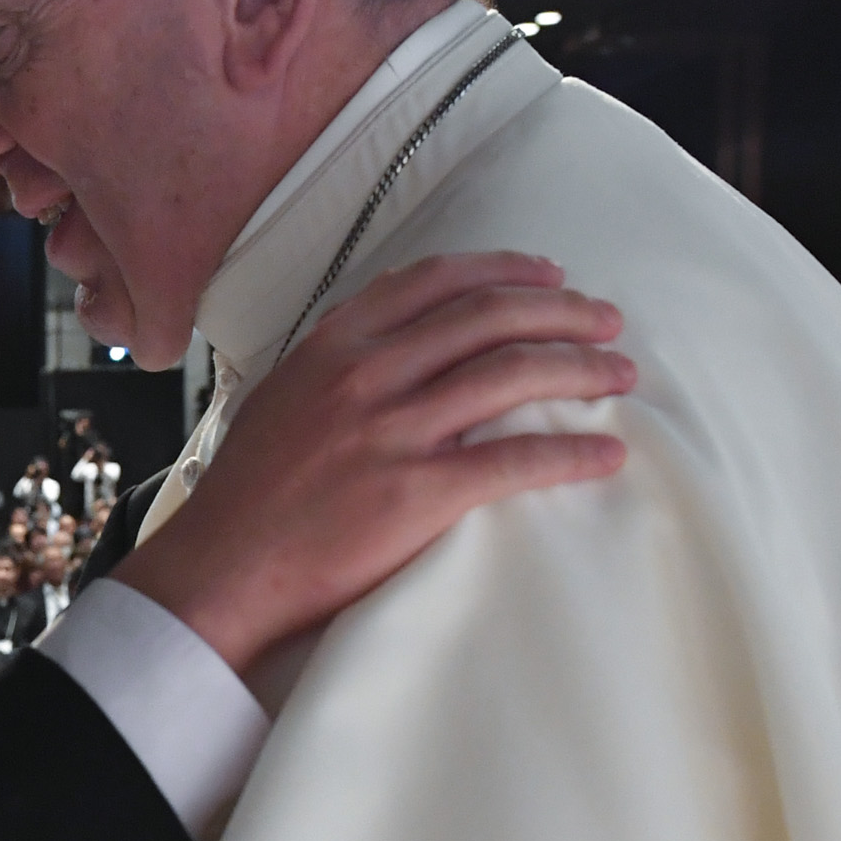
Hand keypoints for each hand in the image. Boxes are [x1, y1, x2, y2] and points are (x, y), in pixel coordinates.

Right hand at [113, 253, 633, 674]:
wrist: (221, 570)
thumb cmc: (248, 494)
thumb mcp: (282, 396)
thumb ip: (338, 361)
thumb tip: (396, 344)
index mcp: (334, 343)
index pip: (436, 281)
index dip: (504, 270)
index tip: (549, 275)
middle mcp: (367, 373)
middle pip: (489, 318)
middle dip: (563, 312)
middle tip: (606, 322)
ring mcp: (393, 431)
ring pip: (512, 375)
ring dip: (580, 369)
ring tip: (619, 376)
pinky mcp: (418, 494)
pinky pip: (515, 461)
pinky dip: (571, 454)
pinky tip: (607, 456)